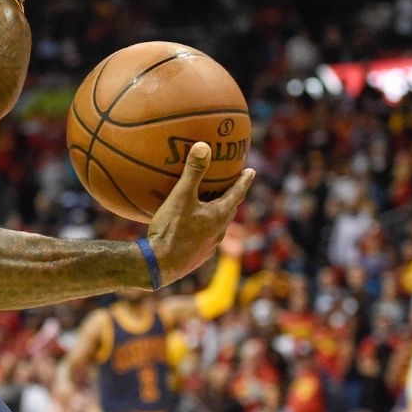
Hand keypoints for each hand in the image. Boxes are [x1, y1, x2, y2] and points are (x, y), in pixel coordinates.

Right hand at [147, 142, 253, 286]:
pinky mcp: (197, 256)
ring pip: (217, 226)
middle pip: (229, 210)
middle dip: (231, 197)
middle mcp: (218, 232)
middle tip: (230, 186)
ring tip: (209, 205)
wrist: (159, 265)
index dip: (244, 181)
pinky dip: (202, 227)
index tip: (251, 171)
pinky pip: (204, 237)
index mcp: (219, 216)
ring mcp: (209, 246)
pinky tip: (189, 227)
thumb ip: (193, 172)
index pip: (237, 193)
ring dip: (216, 214)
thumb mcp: (181, 197)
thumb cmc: (172, 230)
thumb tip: (203, 146)